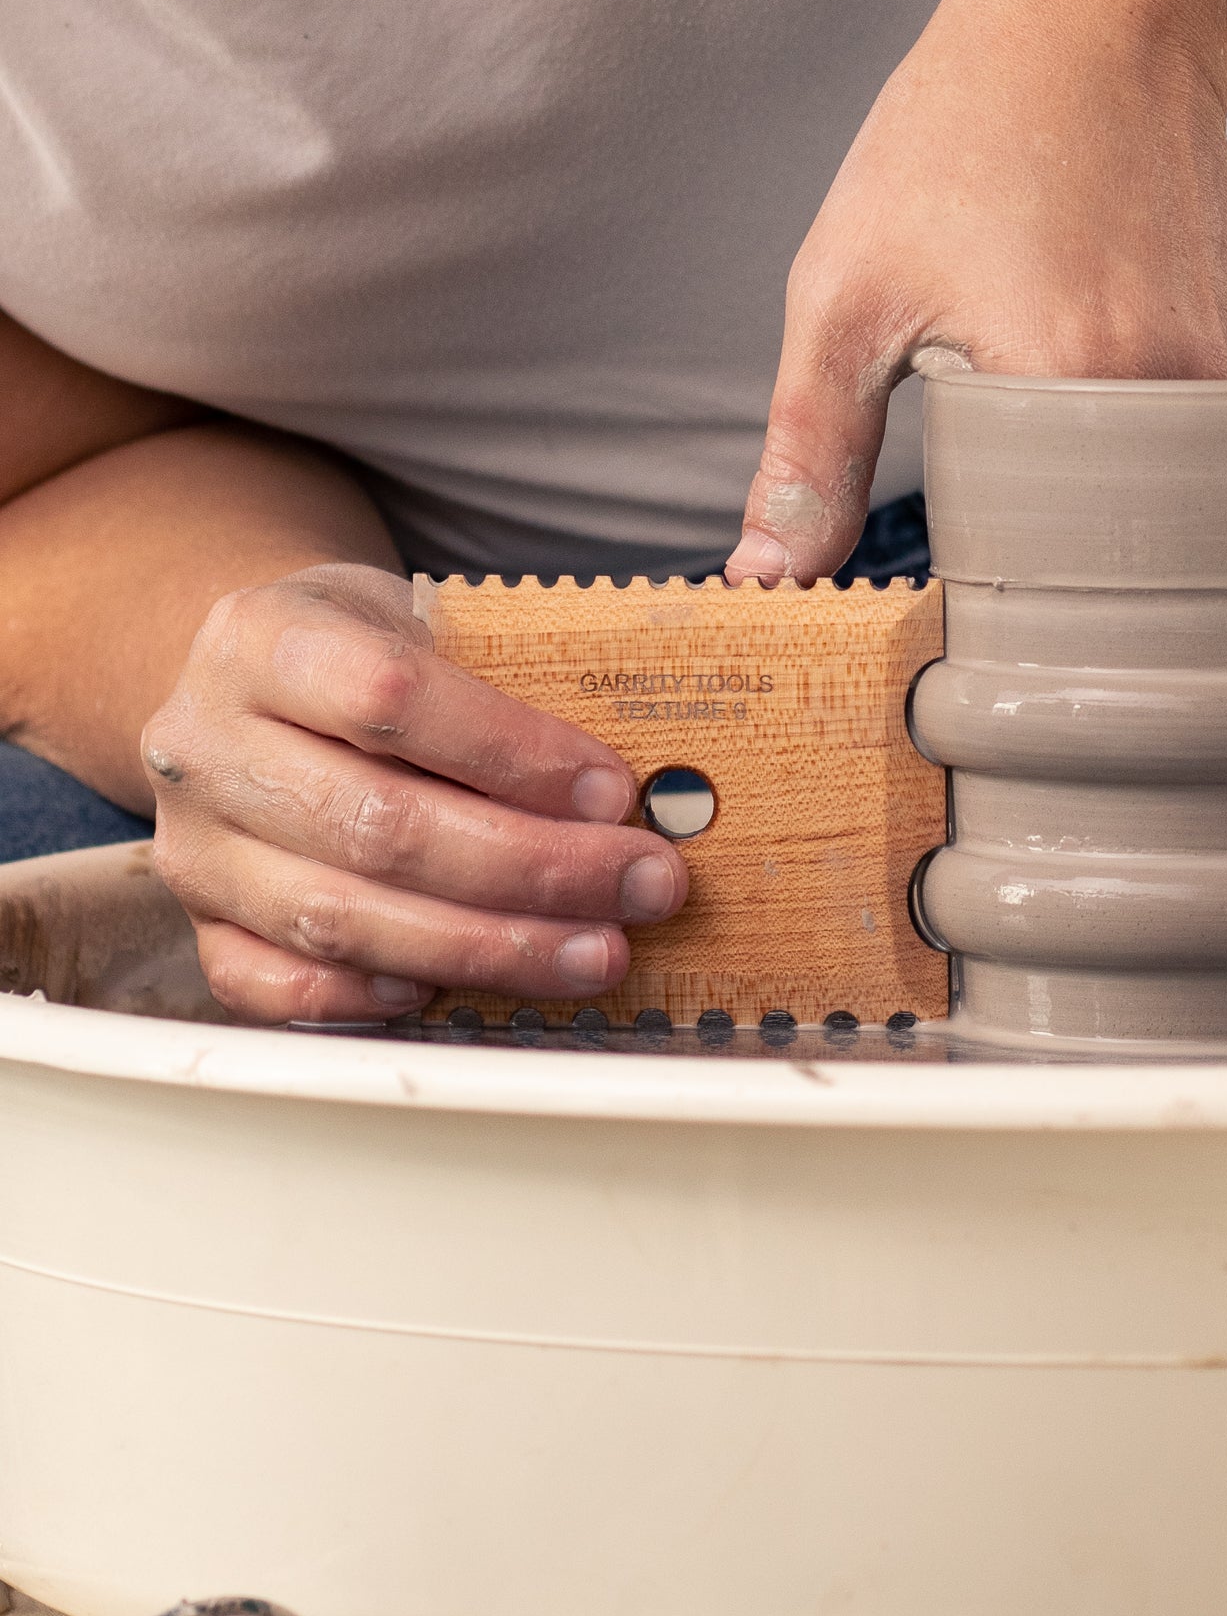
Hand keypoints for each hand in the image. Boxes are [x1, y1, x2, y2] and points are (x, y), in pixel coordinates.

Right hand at [143, 563, 686, 1023]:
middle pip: (380, 827)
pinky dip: (378, 996)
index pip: (391, 698)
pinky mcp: (198, 924)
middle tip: (644, 883)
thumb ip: (504, 680)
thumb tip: (633, 784)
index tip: (612, 790)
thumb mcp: (423, 618)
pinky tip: (467, 988)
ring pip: (343, 920)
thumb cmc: (364, 652)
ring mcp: (193, 845)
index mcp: (262, 640)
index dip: (512, 752)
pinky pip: (277, 986)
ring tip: (600, 950)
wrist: (254, 682)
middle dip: (535, 868)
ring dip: (492, 947)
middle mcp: (205, 745)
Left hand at [725, 0, 1226, 585]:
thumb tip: (765, 578)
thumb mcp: (848, 290)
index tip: (945, 559)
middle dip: (1040, 549)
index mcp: (1069, 383)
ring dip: (1094, 501)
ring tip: (1044, 431)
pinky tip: (1094, 389)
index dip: (978, 581)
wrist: (1105, 13)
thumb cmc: (960, 132)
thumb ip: (810, 449)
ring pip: (1158, 506)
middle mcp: (1171, 393)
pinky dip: (1138, 454)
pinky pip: (1196, 454)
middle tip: (989, 484)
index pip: (1034, 569)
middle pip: (1107, 551)